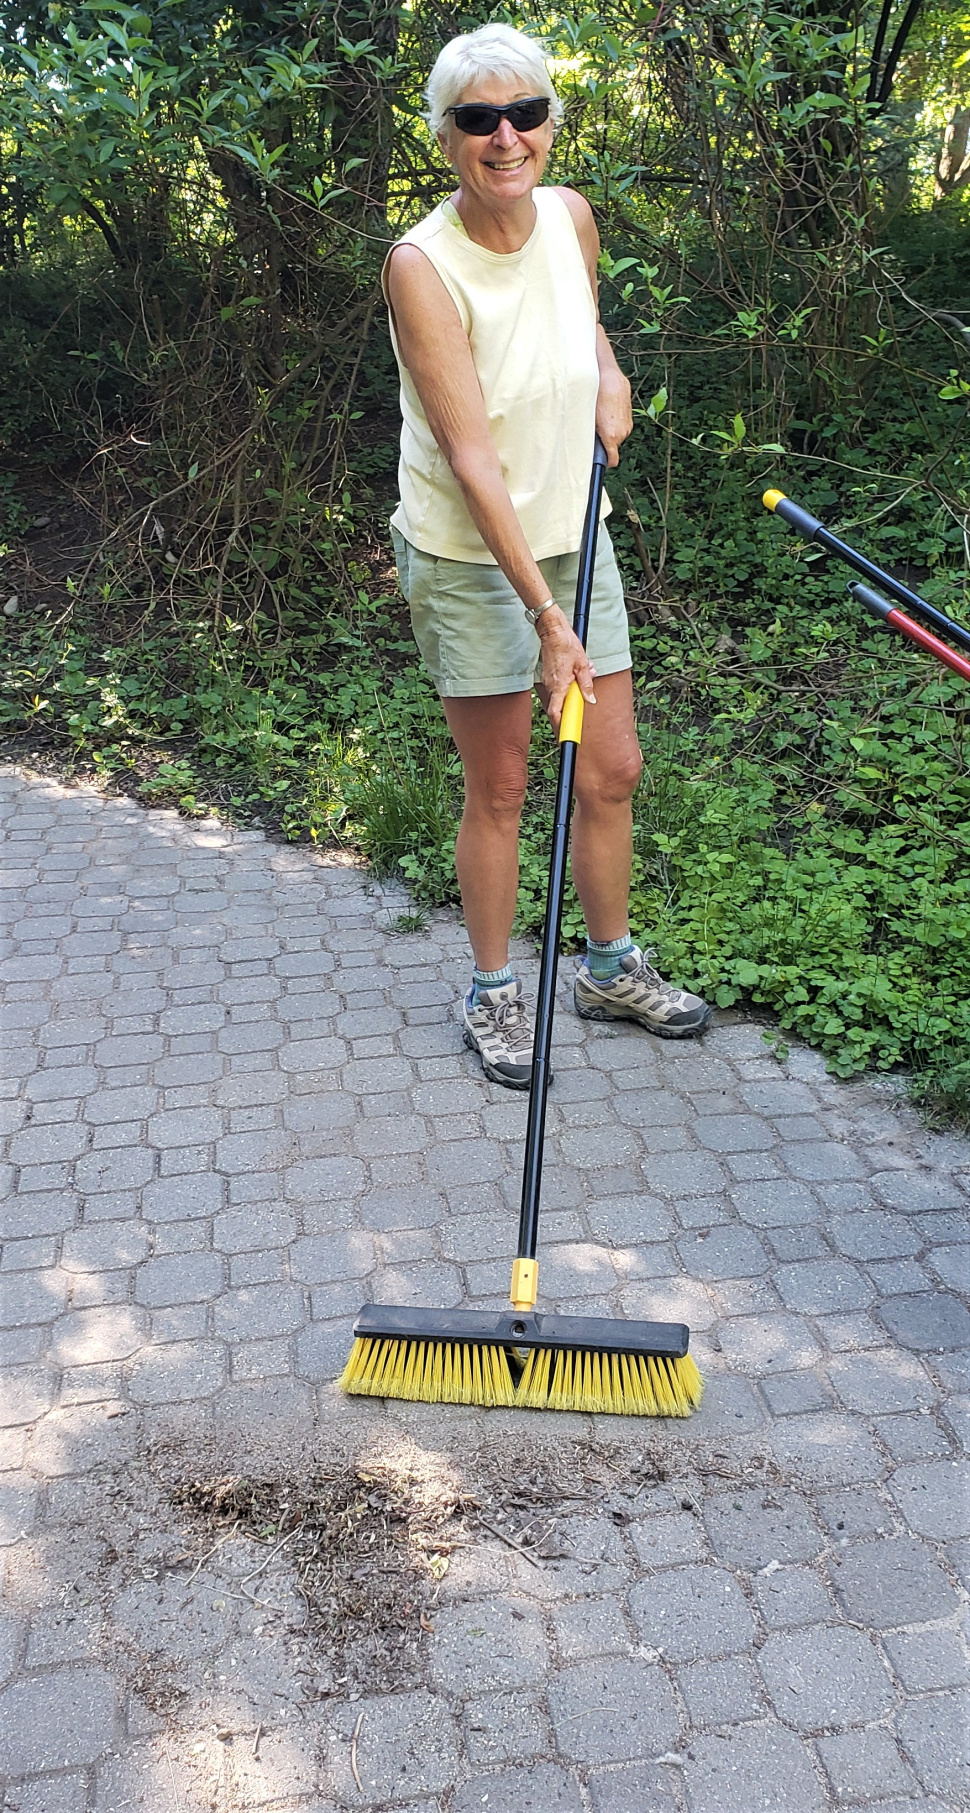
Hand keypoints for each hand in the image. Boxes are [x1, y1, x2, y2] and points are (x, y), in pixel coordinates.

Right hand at [535, 607, 596, 728]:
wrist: (552, 632)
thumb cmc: (566, 645)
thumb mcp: (583, 665)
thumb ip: (586, 684)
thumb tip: (590, 700)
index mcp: (559, 686)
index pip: (556, 713)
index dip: (561, 726)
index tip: (568, 734)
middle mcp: (551, 687)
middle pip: (561, 707)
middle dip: (573, 706)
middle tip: (582, 703)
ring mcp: (548, 683)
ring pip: (561, 696)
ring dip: (573, 693)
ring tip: (583, 676)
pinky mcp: (548, 678)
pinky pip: (559, 688)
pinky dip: (568, 685)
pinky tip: (576, 673)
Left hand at [595, 363, 632, 468]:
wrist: (608, 377)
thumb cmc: (596, 397)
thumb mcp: (588, 419)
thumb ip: (589, 435)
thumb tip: (585, 445)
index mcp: (611, 436)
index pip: (612, 461)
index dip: (605, 462)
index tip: (599, 461)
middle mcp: (622, 433)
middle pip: (612, 445)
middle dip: (604, 440)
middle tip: (594, 428)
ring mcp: (628, 424)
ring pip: (617, 433)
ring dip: (610, 428)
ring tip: (601, 415)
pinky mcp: (630, 415)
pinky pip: (621, 423)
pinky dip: (615, 420)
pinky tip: (608, 408)